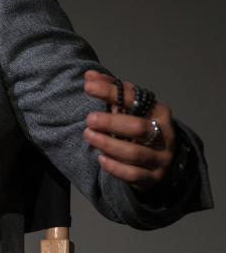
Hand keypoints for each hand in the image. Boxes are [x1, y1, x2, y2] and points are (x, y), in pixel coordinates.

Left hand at [82, 69, 174, 191]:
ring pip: (134, 153)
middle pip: (138, 128)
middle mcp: (164, 135)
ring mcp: (160, 158)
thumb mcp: (130, 108)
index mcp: (159, 113)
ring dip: (108, 144)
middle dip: (111, 123)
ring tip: (89, 135)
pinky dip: (115, 167)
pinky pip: (133, 174)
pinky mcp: (153, 177)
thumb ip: (111, 91)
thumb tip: (89, 76)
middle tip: (89, 119)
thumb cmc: (140, 127)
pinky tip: (101, 159)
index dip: (111, 91)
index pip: (134, 99)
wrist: (162, 158)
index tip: (88, 86)